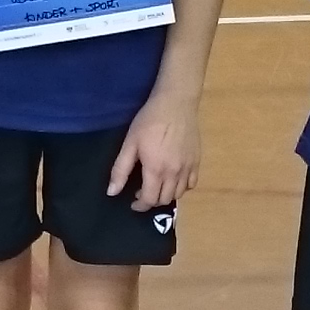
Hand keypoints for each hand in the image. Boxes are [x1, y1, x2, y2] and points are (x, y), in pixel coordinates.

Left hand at [107, 88, 201, 210]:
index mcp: (156, 170)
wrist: (175, 103)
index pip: (149, 199)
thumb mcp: (130, 143)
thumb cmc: (149, 121)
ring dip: (166, 195)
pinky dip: (182, 187)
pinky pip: (191, 184)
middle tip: (142, 192)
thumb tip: (112, 192)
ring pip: (179, 194)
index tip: (133, 203)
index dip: (140, 205)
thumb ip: (121, 170)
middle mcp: (174, 173)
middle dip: (151, 201)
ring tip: (156, 185)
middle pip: (164, 199)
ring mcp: (188, 168)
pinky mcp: (197, 161)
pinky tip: (173, 179)